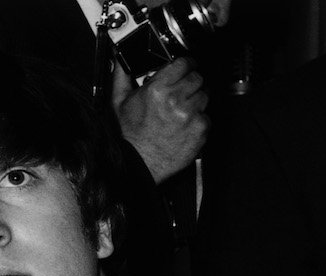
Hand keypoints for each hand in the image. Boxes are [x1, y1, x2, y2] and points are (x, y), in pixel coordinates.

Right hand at [112, 57, 208, 183]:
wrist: (137, 164)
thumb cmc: (129, 136)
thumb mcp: (118, 102)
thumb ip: (122, 76)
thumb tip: (121, 60)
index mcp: (158, 89)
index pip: (184, 63)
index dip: (185, 65)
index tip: (185, 68)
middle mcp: (176, 100)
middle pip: (197, 78)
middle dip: (190, 83)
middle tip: (180, 94)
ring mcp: (190, 115)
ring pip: (204, 96)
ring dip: (195, 101)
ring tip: (180, 112)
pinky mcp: (200, 129)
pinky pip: (207, 117)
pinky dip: (198, 121)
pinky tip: (184, 126)